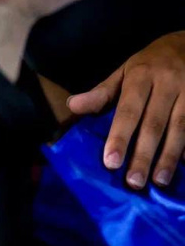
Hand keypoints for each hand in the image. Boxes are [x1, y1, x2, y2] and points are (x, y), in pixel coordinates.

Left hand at [68, 31, 184, 187]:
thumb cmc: (150, 63)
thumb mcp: (124, 70)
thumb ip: (102, 92)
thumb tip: (72, 106)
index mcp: (141, 77)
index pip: (128, 110)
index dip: (120, 136)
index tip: (111, 161)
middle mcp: (167, 84)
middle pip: (154, 124)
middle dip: (144, 154)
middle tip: (133, 182)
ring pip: (180, 129)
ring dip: (169, 158)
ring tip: (158, 181)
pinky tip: (184, 165)